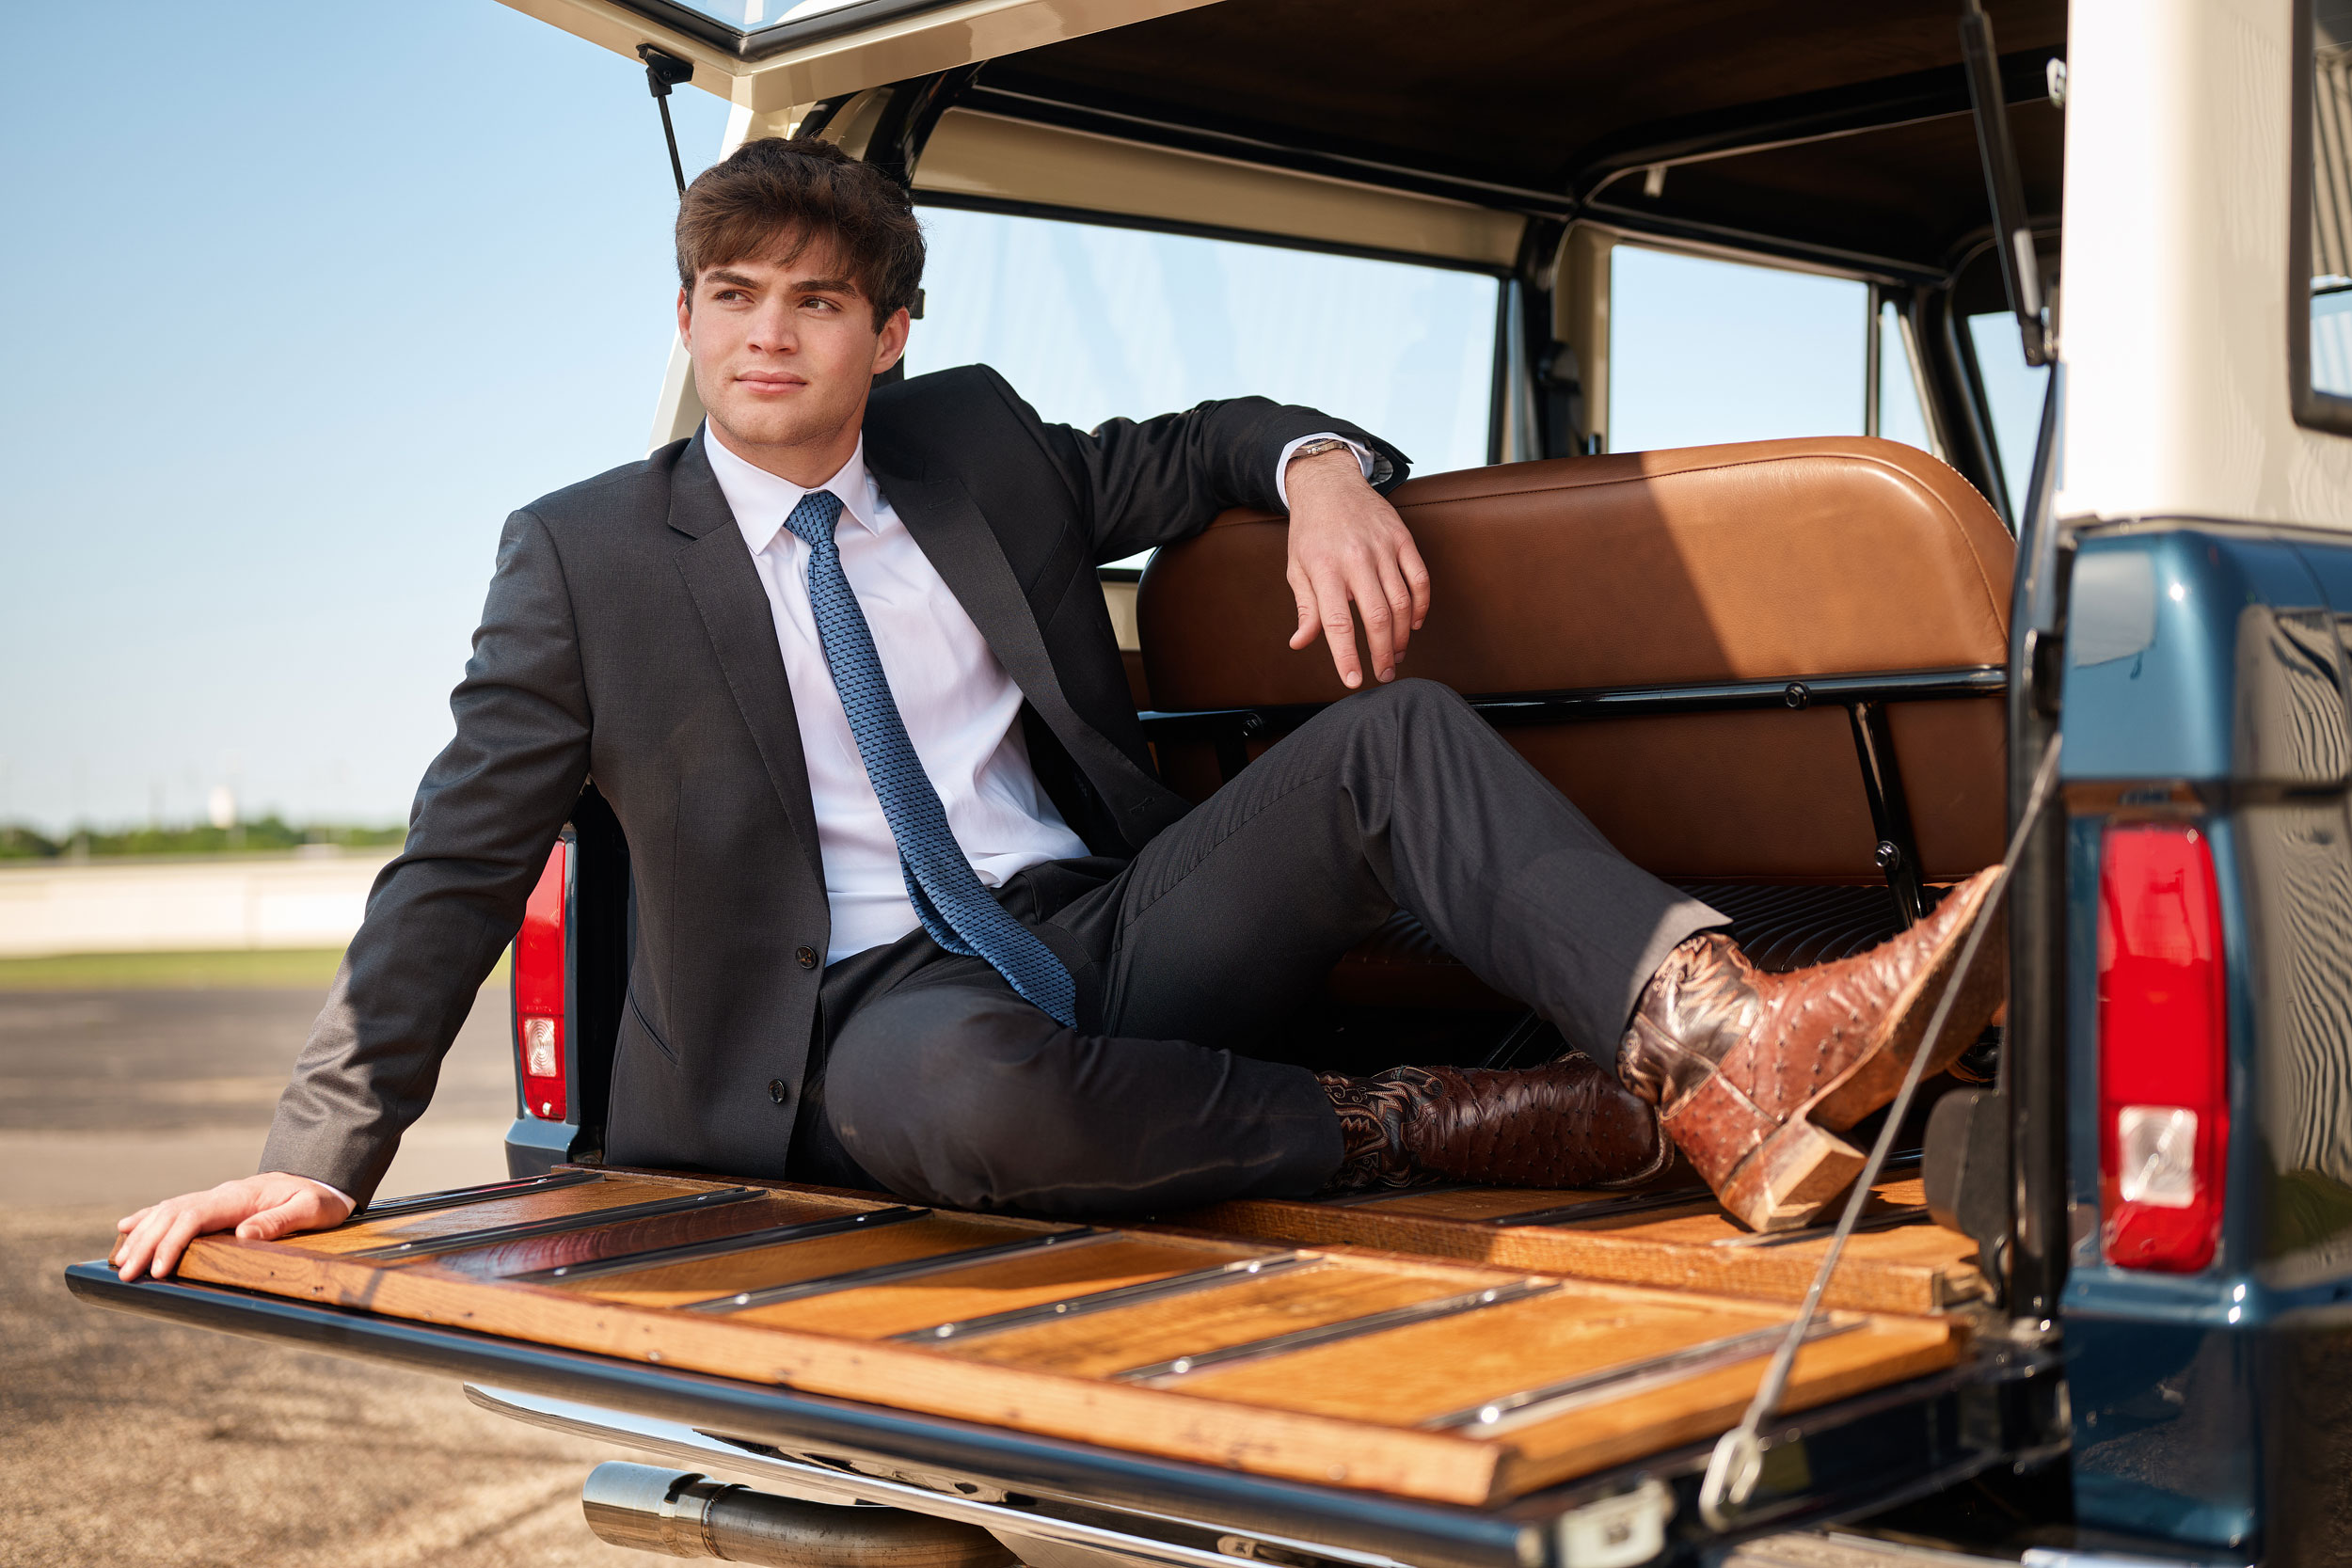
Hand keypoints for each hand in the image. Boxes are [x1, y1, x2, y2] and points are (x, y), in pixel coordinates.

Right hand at [112, 1172, 353, 1280]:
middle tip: (125, 1274)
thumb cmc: (320, 1197)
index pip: (194, 1217)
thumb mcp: (312, 1209)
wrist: (323, 1175)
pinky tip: (126, 1228)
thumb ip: (279, 1221)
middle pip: (172, 1215)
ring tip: (119, 1261)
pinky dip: (148, 1218)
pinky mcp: (215, 1204)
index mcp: (240, 1196)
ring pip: (167, 1212)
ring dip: (141, 1235)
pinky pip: (174, 1209)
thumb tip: (244, 1235)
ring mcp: (215, 1196)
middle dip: (146, 1244)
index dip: (172, 1243)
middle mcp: (221, 1193)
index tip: (157, 1269)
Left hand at [1284, 448, 1429, 688]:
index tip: (1352, 680)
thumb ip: (1305, 607)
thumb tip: (1301, 643)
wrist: (1329, 484)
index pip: (1337, 622)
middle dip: (1382, 652)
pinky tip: (1414, 624)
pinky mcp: (1403, 538)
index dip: (1346, 655)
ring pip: (1402, 601)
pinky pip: (1420, 578)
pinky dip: (1421, 605)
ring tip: (1396, 654)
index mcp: (1324, 568)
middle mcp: (1355, 558)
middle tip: (1383, 674)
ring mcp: (1383, 547)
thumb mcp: (1297, 568)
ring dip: (1403, 634)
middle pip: (1377, 616)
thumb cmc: (1310, 532)